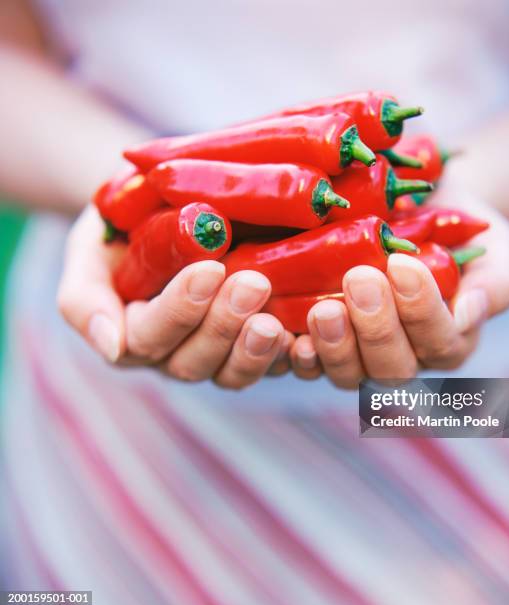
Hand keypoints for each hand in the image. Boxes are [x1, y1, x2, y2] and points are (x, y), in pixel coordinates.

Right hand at [57, 206, 292, 387]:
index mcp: (132, 335)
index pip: (152, 336)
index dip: (180, 309)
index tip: (209, 269)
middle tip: (253, 284)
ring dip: (256, 350)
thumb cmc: (123, 225)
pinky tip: (302, 338)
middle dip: (224, 325)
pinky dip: (288, 357)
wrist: (165, 206)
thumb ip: (85, 298)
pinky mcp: (254, 345)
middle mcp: (174, 353)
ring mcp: (217, 353)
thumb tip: (113, 348)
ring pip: (234, 373)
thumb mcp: (89, 251)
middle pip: (196, 361)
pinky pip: (271, 365)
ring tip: (275, 321)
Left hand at [289, 193, 508, 388]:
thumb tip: (467, 315)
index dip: (422, 311)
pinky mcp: (322, 343)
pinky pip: (309, 364)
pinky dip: (299, 356)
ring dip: (336, 345)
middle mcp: (404, 358)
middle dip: (376, 328)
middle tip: (361, 278)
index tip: (403, 265)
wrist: (416, 209)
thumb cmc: (457, 230)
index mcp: (447, 341)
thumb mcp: (490, 249)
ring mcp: (359, 355)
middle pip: (391, 369)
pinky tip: (290, 335)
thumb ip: (491, 286)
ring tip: (324, 308)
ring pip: (349, 374)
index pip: (439, 343)